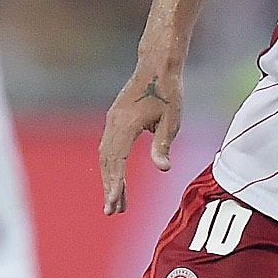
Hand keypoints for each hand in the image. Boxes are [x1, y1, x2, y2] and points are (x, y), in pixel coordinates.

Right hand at [101, 61, 182, 214]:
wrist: (157, 66)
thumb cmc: (168, 92)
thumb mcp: (171, 120)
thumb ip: (163, 145)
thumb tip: (163, 168)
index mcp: (126, 125)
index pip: (117, 161)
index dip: (115, 184)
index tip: (114, 203)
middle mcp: (114, 123)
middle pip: (107, 162)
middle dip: (110, 187)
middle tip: (113, 211)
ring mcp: (112, 120)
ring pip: (106, 155)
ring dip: (110, 178)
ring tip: (117, 201)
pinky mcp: (115, 119)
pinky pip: (109, 147)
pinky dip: (111, 165)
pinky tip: (117, 178)